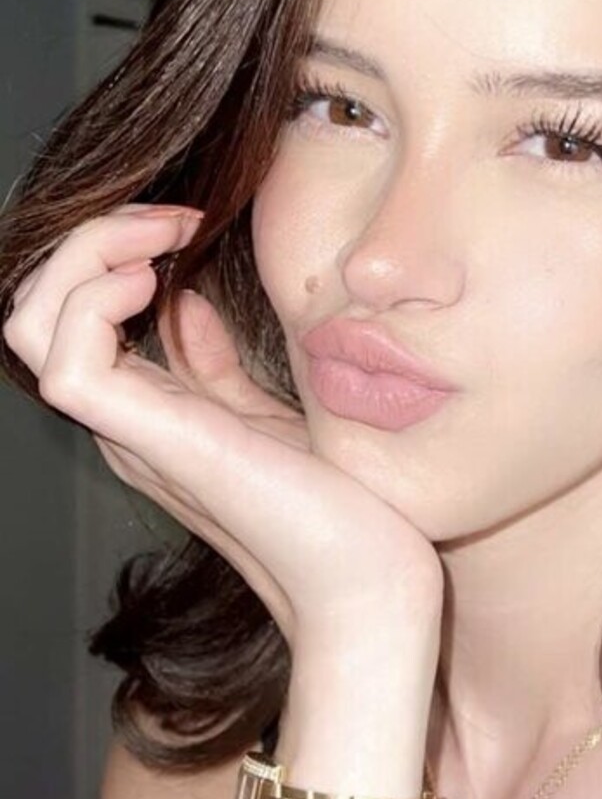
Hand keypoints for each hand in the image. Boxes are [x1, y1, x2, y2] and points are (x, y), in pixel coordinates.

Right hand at [2, 204, 444, 658]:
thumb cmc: (337, 507)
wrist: (370, 579)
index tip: (187, 221)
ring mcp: (128, 433)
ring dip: (87, 253)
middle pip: (33, 310)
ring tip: (163, 236)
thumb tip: (191, 303)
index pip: (70, 315)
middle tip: (172, 218)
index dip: (109, 249)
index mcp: (146, 411)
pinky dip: (96, 297)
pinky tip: (159, 277)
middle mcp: (122, 421)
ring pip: (30, 323)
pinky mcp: (150, 442)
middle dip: (89, 238)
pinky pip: (68, 360)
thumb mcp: (268, 414)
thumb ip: (218, 366)